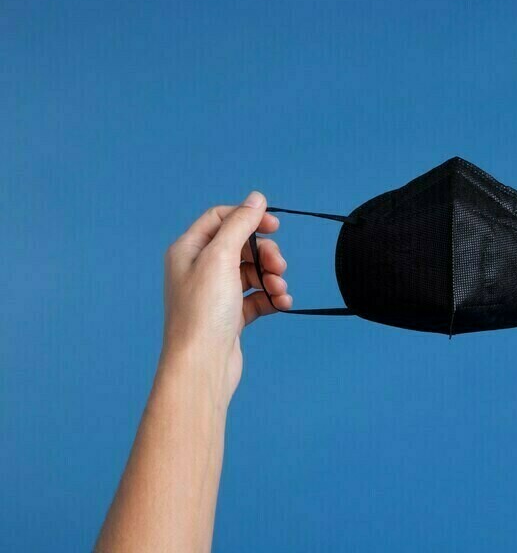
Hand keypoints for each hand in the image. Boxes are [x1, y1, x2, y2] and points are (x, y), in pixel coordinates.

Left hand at [161, 192, 291, 405]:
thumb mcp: (221, 257)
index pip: (220, 218)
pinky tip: (282, 303)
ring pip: (252, 272)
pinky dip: (272, 297)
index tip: (275, 226)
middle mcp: (199, 269)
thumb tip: (256, 198)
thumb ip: (240, 224)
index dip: (248, 218)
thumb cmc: (203, 312)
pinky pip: (257, 297)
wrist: (201, 365)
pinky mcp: (230, 316)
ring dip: (272, 276)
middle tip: (279, 265)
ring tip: (279, 289)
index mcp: (188, 250)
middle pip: (241, 245)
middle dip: (265, 253)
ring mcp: (215, 294)